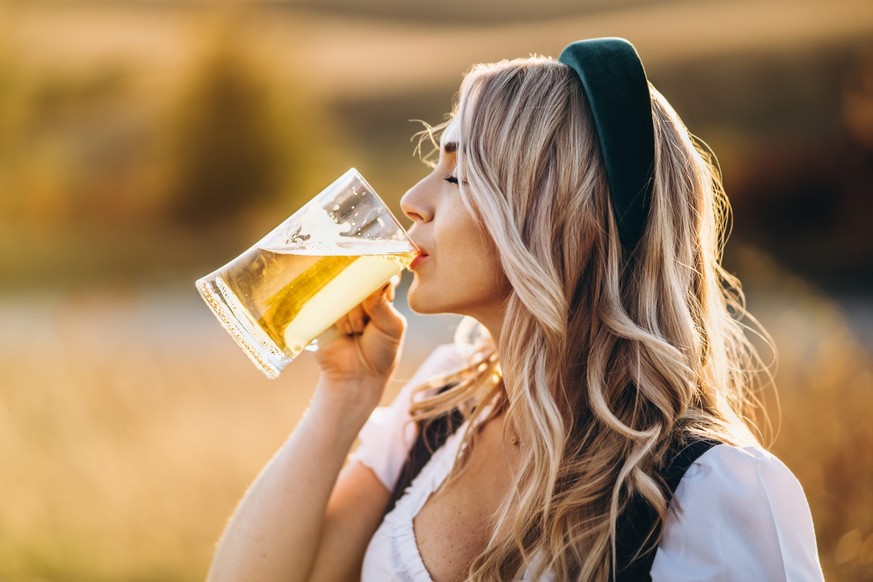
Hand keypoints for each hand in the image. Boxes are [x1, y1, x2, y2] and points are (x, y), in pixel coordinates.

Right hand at [312, 277, 405, 415]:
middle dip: (365, 300)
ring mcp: (342, 301)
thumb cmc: (381, 352)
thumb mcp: (392, 327)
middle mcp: (362, 295)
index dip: (379, 274)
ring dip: (352, 315)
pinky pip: (330, 302)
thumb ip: (382, 302)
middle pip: (362, 280)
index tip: (377, 285)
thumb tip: (376, 278)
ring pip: (346, 292)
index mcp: (383, 296)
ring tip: (355, 333)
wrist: (355, 377)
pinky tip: (344, 332)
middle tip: (366, 324)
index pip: (382, 273)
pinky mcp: (325, 310)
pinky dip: (338, 318)